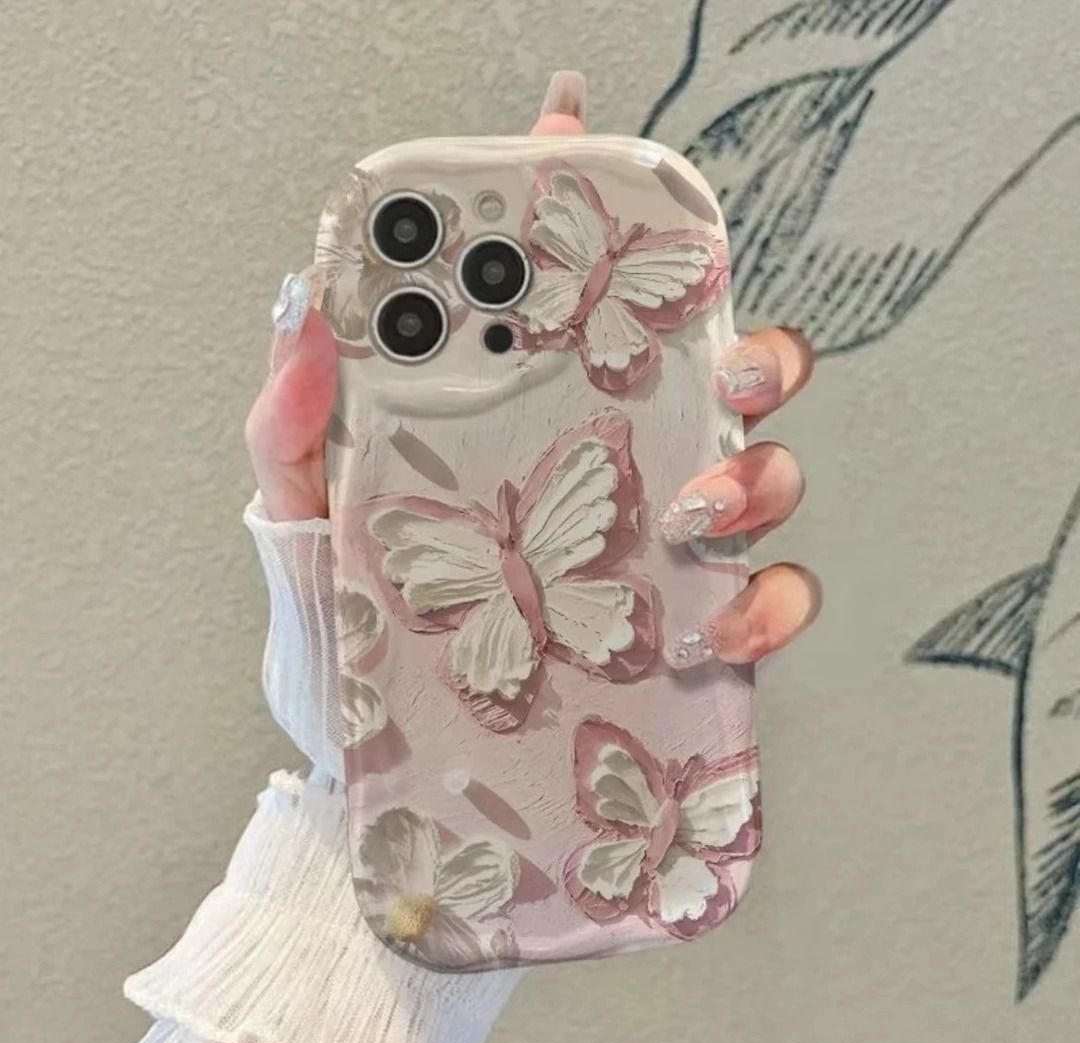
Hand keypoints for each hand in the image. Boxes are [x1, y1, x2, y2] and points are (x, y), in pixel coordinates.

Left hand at [244, 71, 818, 661]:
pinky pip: (763, 605)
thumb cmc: (348, 624)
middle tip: (725, 372)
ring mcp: (655, 549)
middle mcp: (614, 469)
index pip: (602, 310)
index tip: (623, 185)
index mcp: (534, 421)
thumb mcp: (307, 512)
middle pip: (725, 378)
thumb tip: (301, 314)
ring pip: (763, 477)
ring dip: (760, 479)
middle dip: (755, 356)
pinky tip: (716, 628)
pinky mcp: (684, 635)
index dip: (622, 231)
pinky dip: (766, 608)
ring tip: (698, 513)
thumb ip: (292, 422)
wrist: (378, 757)